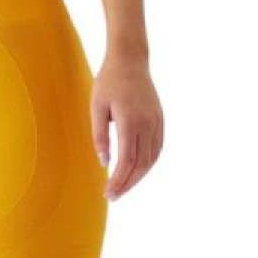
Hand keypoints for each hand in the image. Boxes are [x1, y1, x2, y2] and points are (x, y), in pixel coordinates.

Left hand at [90, 56, 163, 201]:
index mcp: (130, 122)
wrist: (130, 60)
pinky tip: (138, 170)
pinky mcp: (160, 119)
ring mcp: (156, 122)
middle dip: (127, 184)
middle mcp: (147, 124)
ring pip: (152, 159)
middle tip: (113, 196)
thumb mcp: (96, 107)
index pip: (126, 161)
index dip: (118, 181)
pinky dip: (148, 164)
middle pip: (141, 165)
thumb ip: (99, 135)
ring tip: (124, 187)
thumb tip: (104, 163)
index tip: (108, 193)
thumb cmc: (108, 81)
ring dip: (139, 176)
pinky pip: (157, 148)